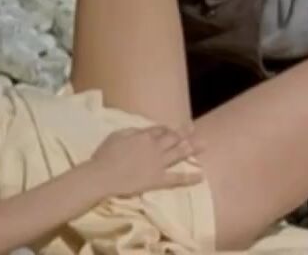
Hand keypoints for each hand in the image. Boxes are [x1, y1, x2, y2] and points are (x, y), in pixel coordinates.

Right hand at [88, 125, 203, 197]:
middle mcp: (155, 147)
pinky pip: (177, 178)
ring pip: (178, 153)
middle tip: (194, 128)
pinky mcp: (159, 179)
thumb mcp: (116, 136)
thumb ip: (131, 131)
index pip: (158, 129)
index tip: (171, 128)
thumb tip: (141, 131)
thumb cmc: (105, 155)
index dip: (166, 128)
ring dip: (191, 148)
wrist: (104, 175)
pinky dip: (190, 177)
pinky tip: (201, 176)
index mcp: (143, 136)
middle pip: (172, 137)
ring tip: (204, 144)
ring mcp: (158, 163)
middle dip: (184, 132)